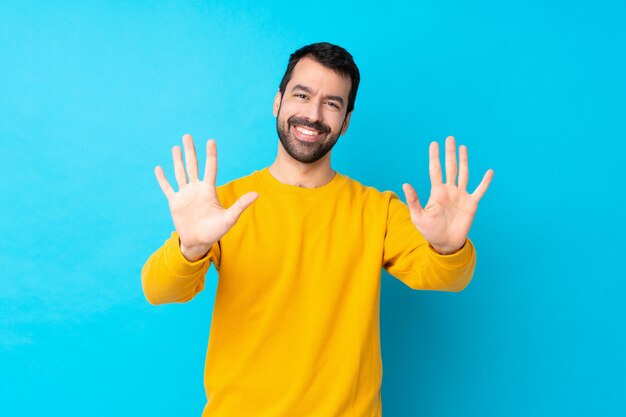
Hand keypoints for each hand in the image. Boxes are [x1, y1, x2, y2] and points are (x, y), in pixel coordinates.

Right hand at [154, 134, 258, 261]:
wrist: (199, 242)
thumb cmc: (216, 231)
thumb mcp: (229, 218)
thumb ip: (241, 205)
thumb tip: (257, 194)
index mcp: (209, 190)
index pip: (210, 168)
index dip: (210, 154)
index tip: (211, 140)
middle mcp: (196, 189)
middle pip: (192, 165)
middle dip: (190, 151)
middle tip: (187, 135)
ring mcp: (184, 195)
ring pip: (180, 173)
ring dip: (177, 160)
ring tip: (176, 147)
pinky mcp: (174, 202)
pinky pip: (167, 188)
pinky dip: (162, 179)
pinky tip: (158, 168)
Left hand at [402, 136, 492, 254]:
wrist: (445, 244)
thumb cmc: (429, 231)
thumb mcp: (418, 217)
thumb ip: (413, 200)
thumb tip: (405, 183)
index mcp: (436, 192)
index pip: (435, 170)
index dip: (435, 157)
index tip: (434, 143)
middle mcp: (449, 190)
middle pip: (450, 168)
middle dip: (450, 153)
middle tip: (450, 138)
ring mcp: (461, 196)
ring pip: (464, 174)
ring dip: (464, 161)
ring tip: (463, 147)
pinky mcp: (471, 204)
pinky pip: (480, 190)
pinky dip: (485, 182)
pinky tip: (489, 172)